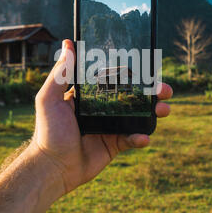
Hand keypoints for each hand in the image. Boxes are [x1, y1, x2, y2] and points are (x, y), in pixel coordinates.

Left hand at [32, 39, 172, 194]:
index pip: (114, 77)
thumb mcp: (49, 98)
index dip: (131, 71)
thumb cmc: (47, 131)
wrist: (53, 167)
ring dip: (154, 111)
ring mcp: (110, 125)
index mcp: (89, 94)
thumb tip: (68, 45)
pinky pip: (133, 138)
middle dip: (151, 91)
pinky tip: (143, 137)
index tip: (147, 64)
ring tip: (163, 109)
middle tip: (164, 88)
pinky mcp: (114, 144)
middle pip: (132, 94)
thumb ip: (60, 74)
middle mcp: (102, 107)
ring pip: (138, 115)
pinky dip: (141, 137)